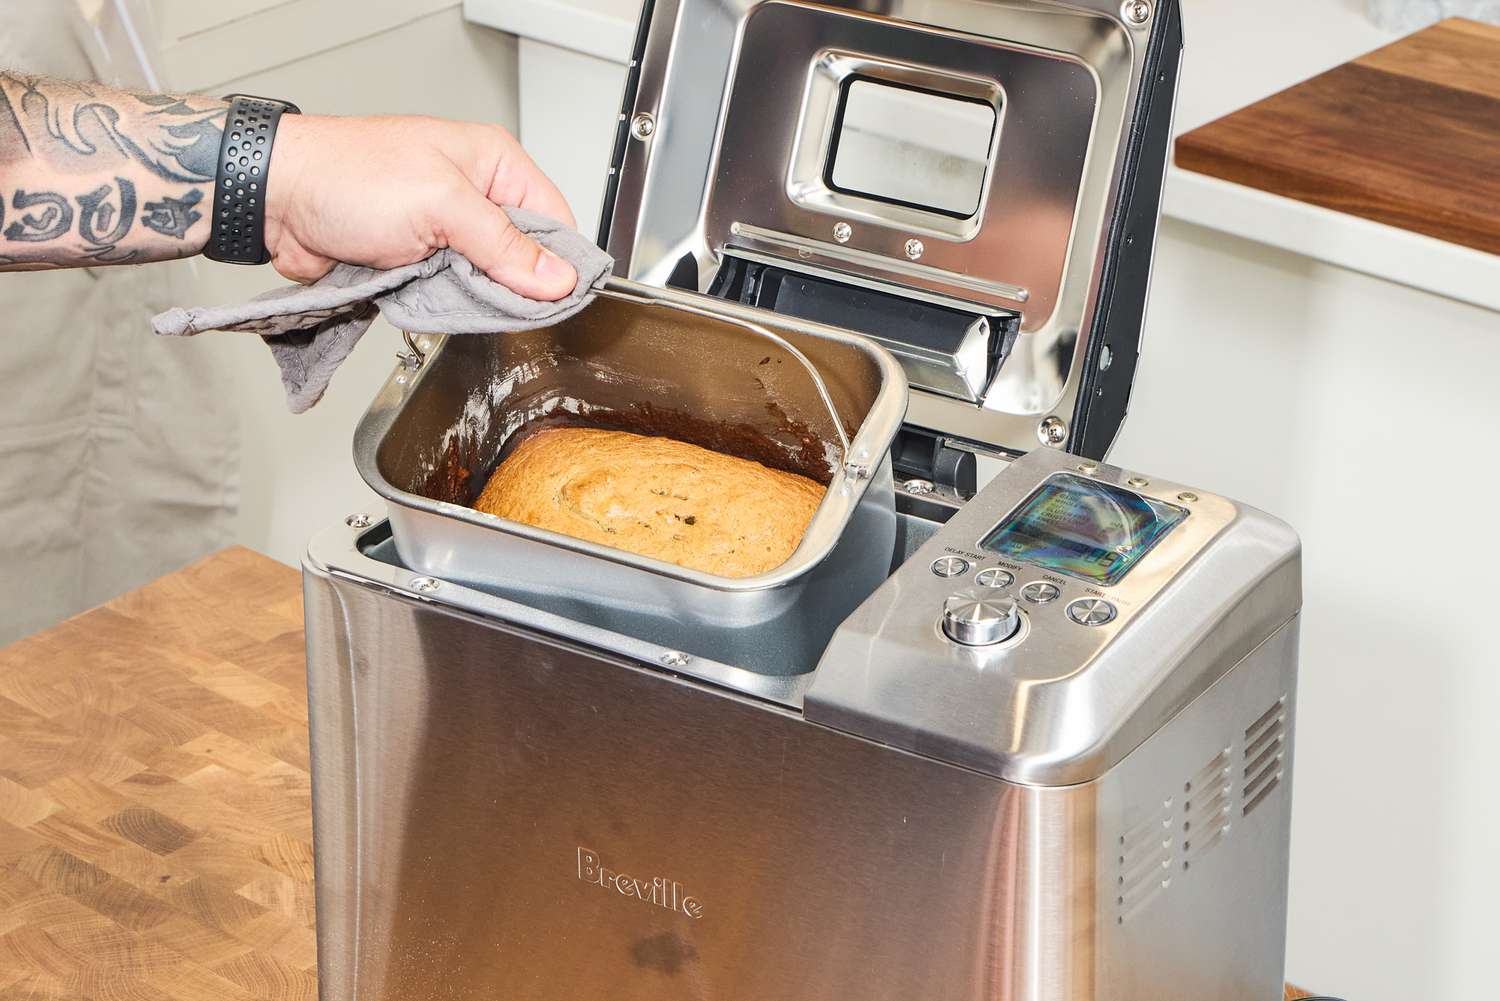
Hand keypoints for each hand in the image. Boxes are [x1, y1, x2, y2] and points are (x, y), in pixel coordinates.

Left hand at [265, 114, 578, 297]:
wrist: (277, 199)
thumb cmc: (346, 176)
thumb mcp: (440, 205)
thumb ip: (503, 244)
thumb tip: (556, 278)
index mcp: (494, 163)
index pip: (554, 220)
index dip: (559, 263)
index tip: (556, 298)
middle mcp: (476, 193)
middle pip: (525, 256)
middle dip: (513, 285)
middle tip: (491, 296)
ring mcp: (448, 227)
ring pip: (490, 280)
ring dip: (475, 297)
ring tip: (451, 290)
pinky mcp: (422, 257)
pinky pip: (454, 292)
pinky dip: (446, 304)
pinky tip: (433, 300)